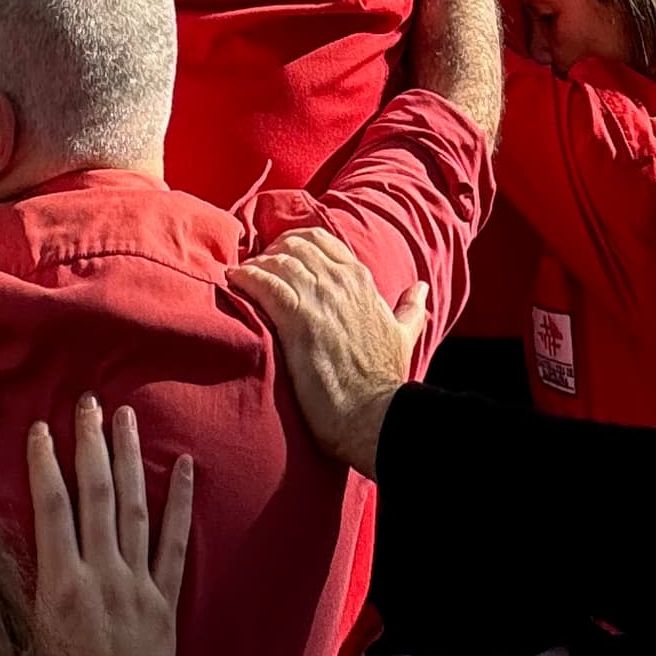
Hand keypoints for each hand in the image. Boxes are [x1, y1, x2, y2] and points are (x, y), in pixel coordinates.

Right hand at [27, 398, 194, 655]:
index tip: (39, 426)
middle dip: (90, 444)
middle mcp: (103, 578)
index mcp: (61, 588)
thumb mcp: (25, 643)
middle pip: (96, 495)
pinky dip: (181, 502)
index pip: (51, 508)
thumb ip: (17, 594)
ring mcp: (139, 588)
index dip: (44, 463)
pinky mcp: (166, 605)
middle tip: (88, 401)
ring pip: (135, 508)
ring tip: (126, 416)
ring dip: (130, 457)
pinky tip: (185, 466)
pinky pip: (176, 544)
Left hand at [228, 225, 424, 476]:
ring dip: (256, 266)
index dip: (294, 244)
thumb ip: (410, 308)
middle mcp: (340, 281)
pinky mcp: (297, 320)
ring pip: (277, 261)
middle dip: (271, 252)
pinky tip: (234, 282)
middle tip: (256, 269)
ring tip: (242, 278)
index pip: (321, 240)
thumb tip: (421, 287)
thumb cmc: (384, 382)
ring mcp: (318, 298)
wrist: (372, 415)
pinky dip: (246, 279)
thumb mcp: (404, 336)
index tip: (279, 258)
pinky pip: (264, 284)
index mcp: (362, 281)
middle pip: (294, 246)